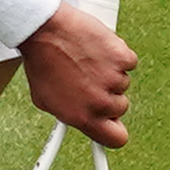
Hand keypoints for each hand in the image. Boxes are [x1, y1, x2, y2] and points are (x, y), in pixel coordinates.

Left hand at [18, 3, 135, 146]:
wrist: (44, 30)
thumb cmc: (41, 62)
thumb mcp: (46, 100)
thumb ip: (70, 114)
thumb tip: (84, 120)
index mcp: (83, 118)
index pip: (116, 139)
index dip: (115, 131)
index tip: (112, 123)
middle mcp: (100, 103)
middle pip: (120, 107)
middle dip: (108, 95)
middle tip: (88, 80)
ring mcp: (114, 80)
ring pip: (123, 82)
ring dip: (110, 73)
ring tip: (86, 61)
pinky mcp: (122, 58)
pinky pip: (128, 62)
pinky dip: (116, 55)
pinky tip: (97, 49)